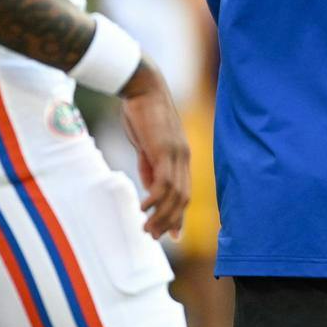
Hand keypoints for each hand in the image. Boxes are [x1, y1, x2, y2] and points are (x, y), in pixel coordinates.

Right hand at [118, 60, 188, 238]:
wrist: (141, 88)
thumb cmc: (141, 113)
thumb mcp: (147, 144)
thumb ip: (150, 165)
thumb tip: (150, 187)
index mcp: (181, 156)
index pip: (184, 192)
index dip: (179, 215)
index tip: (172, 234)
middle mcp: (183, 157)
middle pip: (182, 198)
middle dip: (170, 221)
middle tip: (154, 237)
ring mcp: (175, 154)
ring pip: (174, 194)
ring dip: (161, 216)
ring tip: (146, 230)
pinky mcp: (164, 150)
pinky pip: (163, 181)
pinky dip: (154, 199)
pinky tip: (142, 209)